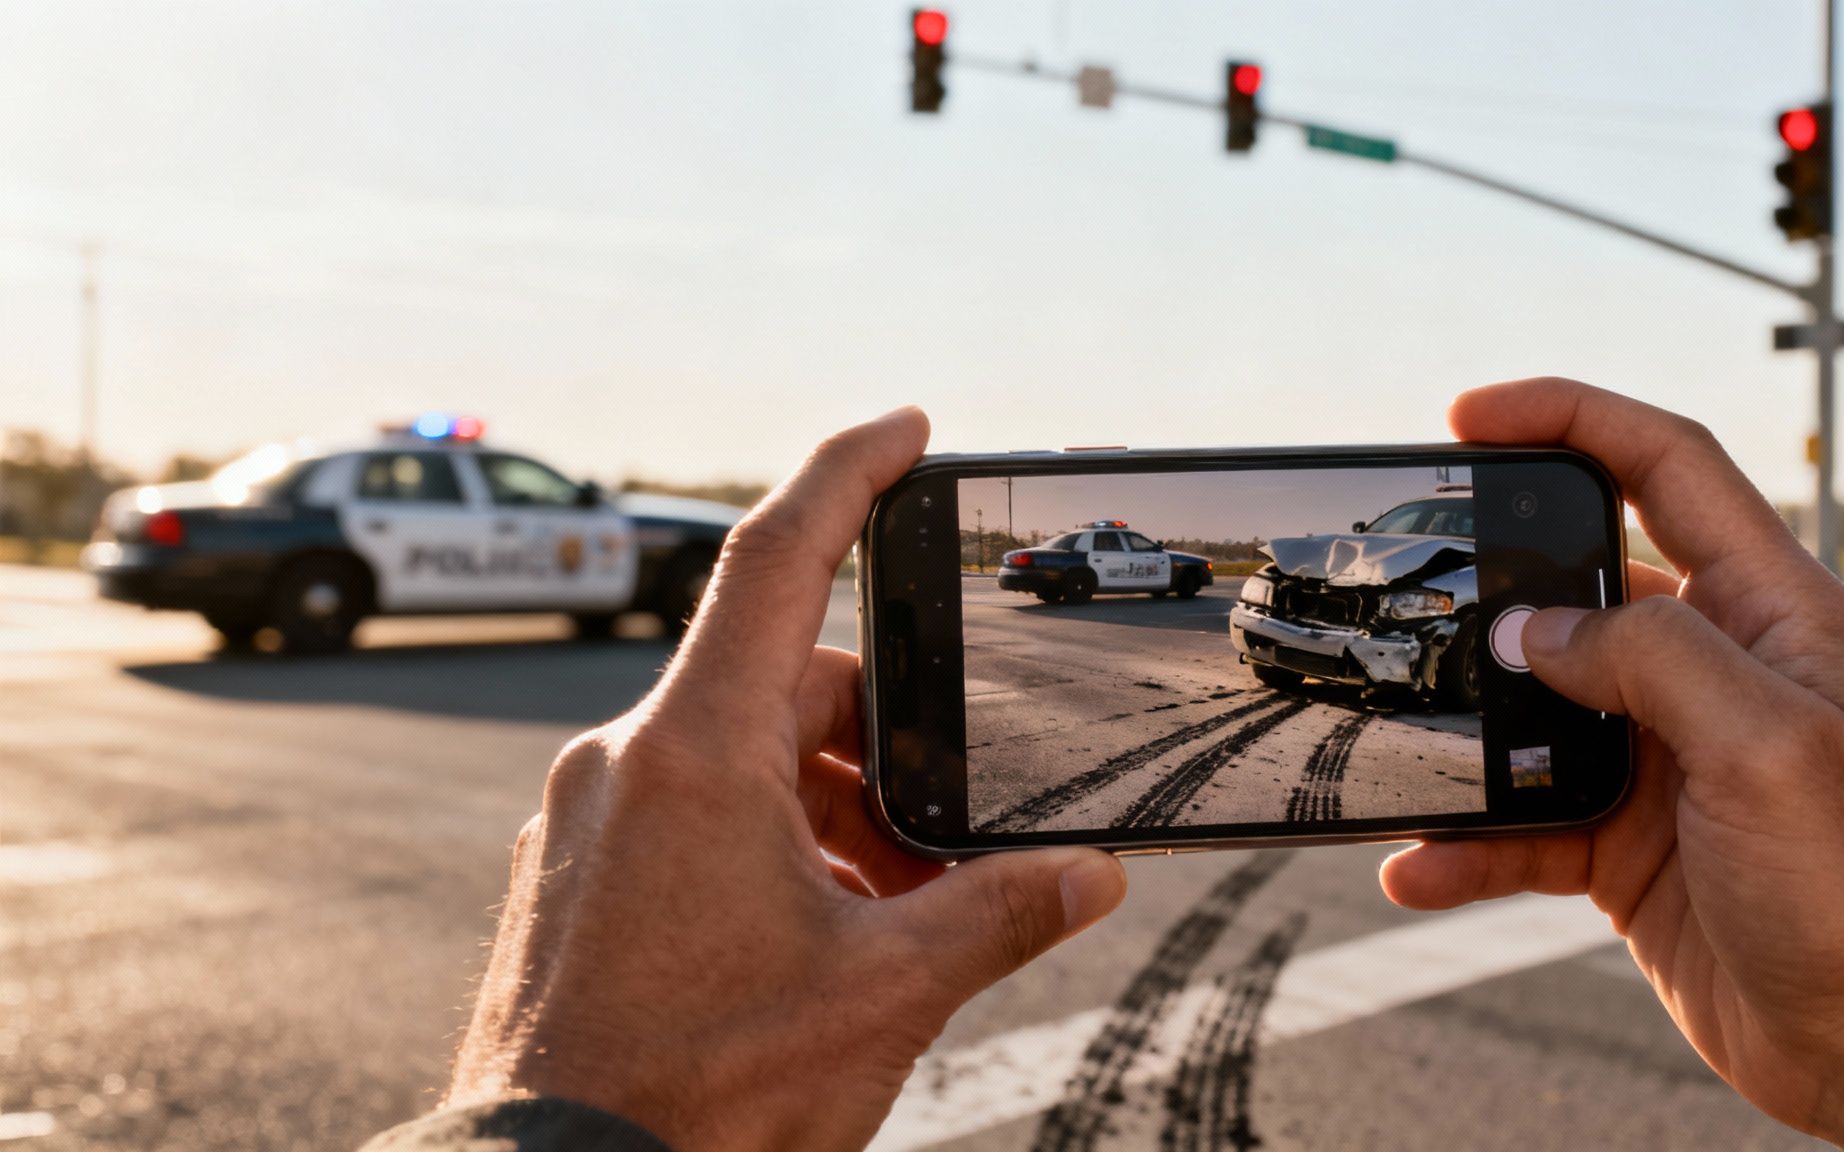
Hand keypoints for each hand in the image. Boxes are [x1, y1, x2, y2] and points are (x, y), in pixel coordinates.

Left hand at [443, 408, 1126, 1149]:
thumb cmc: (700, 1099)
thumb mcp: (882, 996)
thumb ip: (998, 916)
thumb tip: (1090, 876)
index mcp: (692, 754)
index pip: (777, 560)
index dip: (848, 473)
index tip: (905, 428)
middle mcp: (622, 764)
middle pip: (786, 685)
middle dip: (885, 743)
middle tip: (949, 838)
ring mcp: (584, 821)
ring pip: (740, 758)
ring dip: (832, 809)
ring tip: (889, 915)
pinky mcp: (570, 877)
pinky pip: (689, 813)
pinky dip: (770, 843)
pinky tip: (818, 933)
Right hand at [1380, 379, 1843, 1149]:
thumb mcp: (1765, 743)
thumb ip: (1646, 657)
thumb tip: (1528, 627)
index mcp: (1769, 613)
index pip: (1666, 467)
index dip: (1572, 418)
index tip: (1471, 414)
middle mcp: (1712, 672)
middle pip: (1577, 583)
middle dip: (1489, 580)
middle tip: (1409, 581)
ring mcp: (1662, 758)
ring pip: (1531, 710)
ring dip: (1462, 733)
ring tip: (1398, 742)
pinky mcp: (1623, 842)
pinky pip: (1519, 822)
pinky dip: (1465, 843)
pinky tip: (1418, 866)